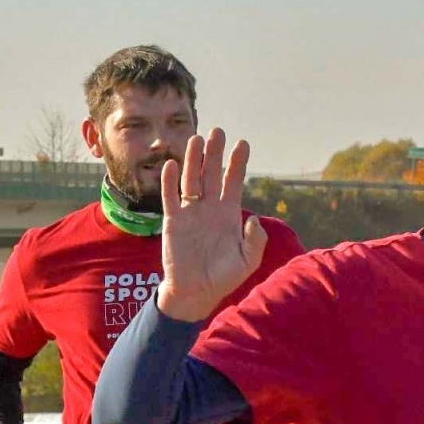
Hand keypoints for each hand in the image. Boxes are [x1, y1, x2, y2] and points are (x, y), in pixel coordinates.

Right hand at [156, 128, 267, 322]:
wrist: (195, 293)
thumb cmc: (223, 278)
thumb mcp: (246, 262)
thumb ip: (254, 241)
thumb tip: (252, 218)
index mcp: (229, 214)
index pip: (233, 182)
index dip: (237, 163)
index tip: (242, 143)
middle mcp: (209, 208)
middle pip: (211, 173)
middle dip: (215, 153)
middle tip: (217, 131)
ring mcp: (190, 212)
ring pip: (191, 180)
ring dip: (193, 160)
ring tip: (195, 139)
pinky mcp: (172, 221)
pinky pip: (170, 197)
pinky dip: (170, 181)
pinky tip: (172, 165)